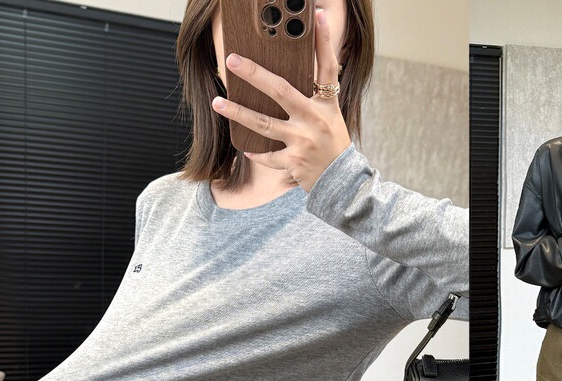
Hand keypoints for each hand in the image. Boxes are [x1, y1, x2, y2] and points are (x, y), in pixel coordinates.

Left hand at [210, 8, 350, 192]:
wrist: (343, 183)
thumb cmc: (334, 147)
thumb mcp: (330, 119)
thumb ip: (314, 99)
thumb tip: (284, 81)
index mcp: (326, 106)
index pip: (327, 67)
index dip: (323, 41)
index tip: (316, 17)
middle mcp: (314, 121)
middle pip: (280, 91)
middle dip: (254, 74)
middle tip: (232, 60)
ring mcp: (302, 142)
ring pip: (263, 124)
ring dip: (238, 112)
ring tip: (218, 102)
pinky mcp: (294, 162)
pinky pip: (268, 156)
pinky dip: (256, 153)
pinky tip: (246, 148)